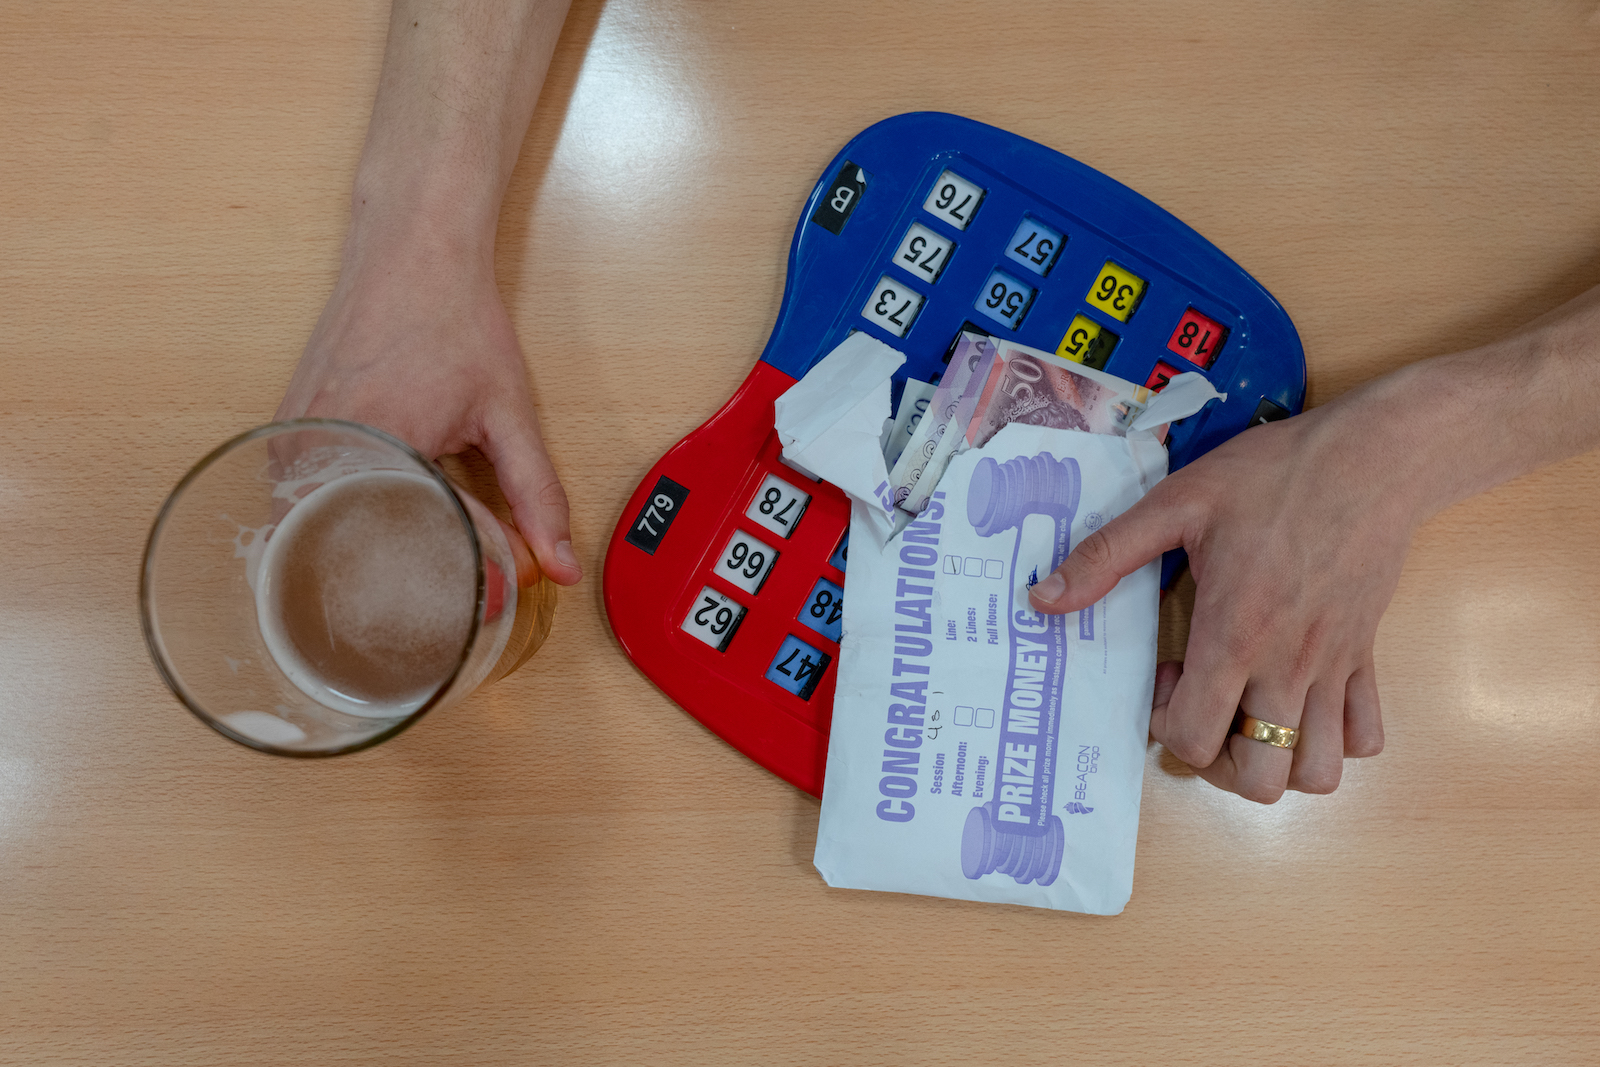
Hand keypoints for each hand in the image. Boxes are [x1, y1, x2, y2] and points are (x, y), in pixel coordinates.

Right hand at [275, 223, 581, 586]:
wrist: (410, 251)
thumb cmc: (454, 321)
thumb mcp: (508, 414)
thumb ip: (537, 494)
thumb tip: (562, 564)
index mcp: (378, 449)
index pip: (418, 552)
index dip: (465, 577)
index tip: (498, 588)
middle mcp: (321, 449)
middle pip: (357, 558)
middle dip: (410, 579)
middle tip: (460, 583)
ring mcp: (294, 443)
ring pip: (321, 539)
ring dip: (368, 555)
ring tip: (419, 557)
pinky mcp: (284, 435)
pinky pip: (302, 507)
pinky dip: (339, 525)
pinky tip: (376, 525)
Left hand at [1028, 402, 1407, 802]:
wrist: (1374, 457)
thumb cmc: (1273, 475)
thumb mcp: (1175, 503)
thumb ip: (1105, 556)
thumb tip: (1040, 599)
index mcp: (1234, 634)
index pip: (1193, 738)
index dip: (1165, 725)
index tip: (1166, 677)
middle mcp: (1288, 666)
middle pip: (1260, 779)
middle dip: (1219, 763)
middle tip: (1207, 707)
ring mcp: (1335, 667)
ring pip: (1320, 773)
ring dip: (1279, 764)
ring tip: (1252, 715)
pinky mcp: (1368, 656)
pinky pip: (1367, 736)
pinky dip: (1337, 740)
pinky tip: (1303, 702)